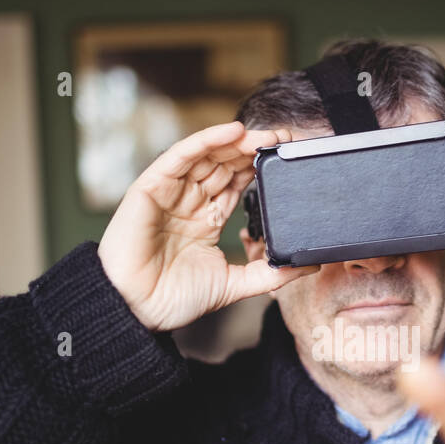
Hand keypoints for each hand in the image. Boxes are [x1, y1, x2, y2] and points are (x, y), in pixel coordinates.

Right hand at [97, 120, 319, 331]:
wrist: (136, 311)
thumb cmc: (173, 299)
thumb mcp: (233, 284)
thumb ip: (269, 274)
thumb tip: (308, 265)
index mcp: (206, 219)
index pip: (236, 184)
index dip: (259, 169)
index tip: (287, 160)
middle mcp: (189, 201)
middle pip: (224, 165)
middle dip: (253, 151)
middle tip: (284, 140)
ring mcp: (170, 192)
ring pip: (206, 156)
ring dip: (235, 142)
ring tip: (265, 135)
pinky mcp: (151, 188)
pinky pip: (180, 157)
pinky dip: (205, 141)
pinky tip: (232, 132)